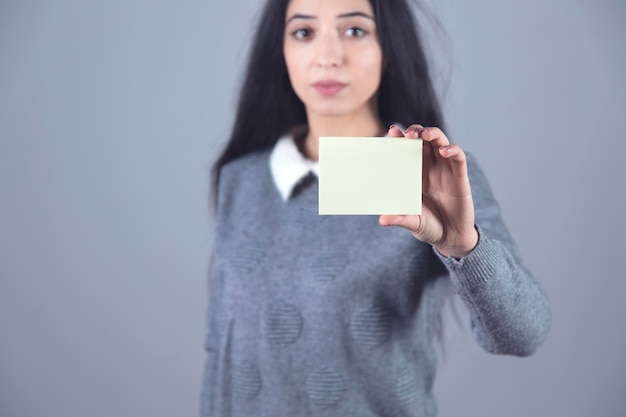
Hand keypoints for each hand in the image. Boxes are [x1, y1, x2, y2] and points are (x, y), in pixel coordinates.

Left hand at [379, 125, 478, 258]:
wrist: (451, 238)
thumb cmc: (428, 226)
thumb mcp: (412, 222)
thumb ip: (400, 218)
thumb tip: (382, 220)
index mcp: (413, 173)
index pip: (405, 150)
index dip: (399, 139)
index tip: (391, 132)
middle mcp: (428, 167)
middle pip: (422, 140)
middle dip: (415, 132)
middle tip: (407, 133)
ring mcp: (445, 169)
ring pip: (440, 142)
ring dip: (433, 134)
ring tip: (425, 134)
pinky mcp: (460, 176)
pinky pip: (458, 157)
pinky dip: (452, 150)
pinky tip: (444, 151)